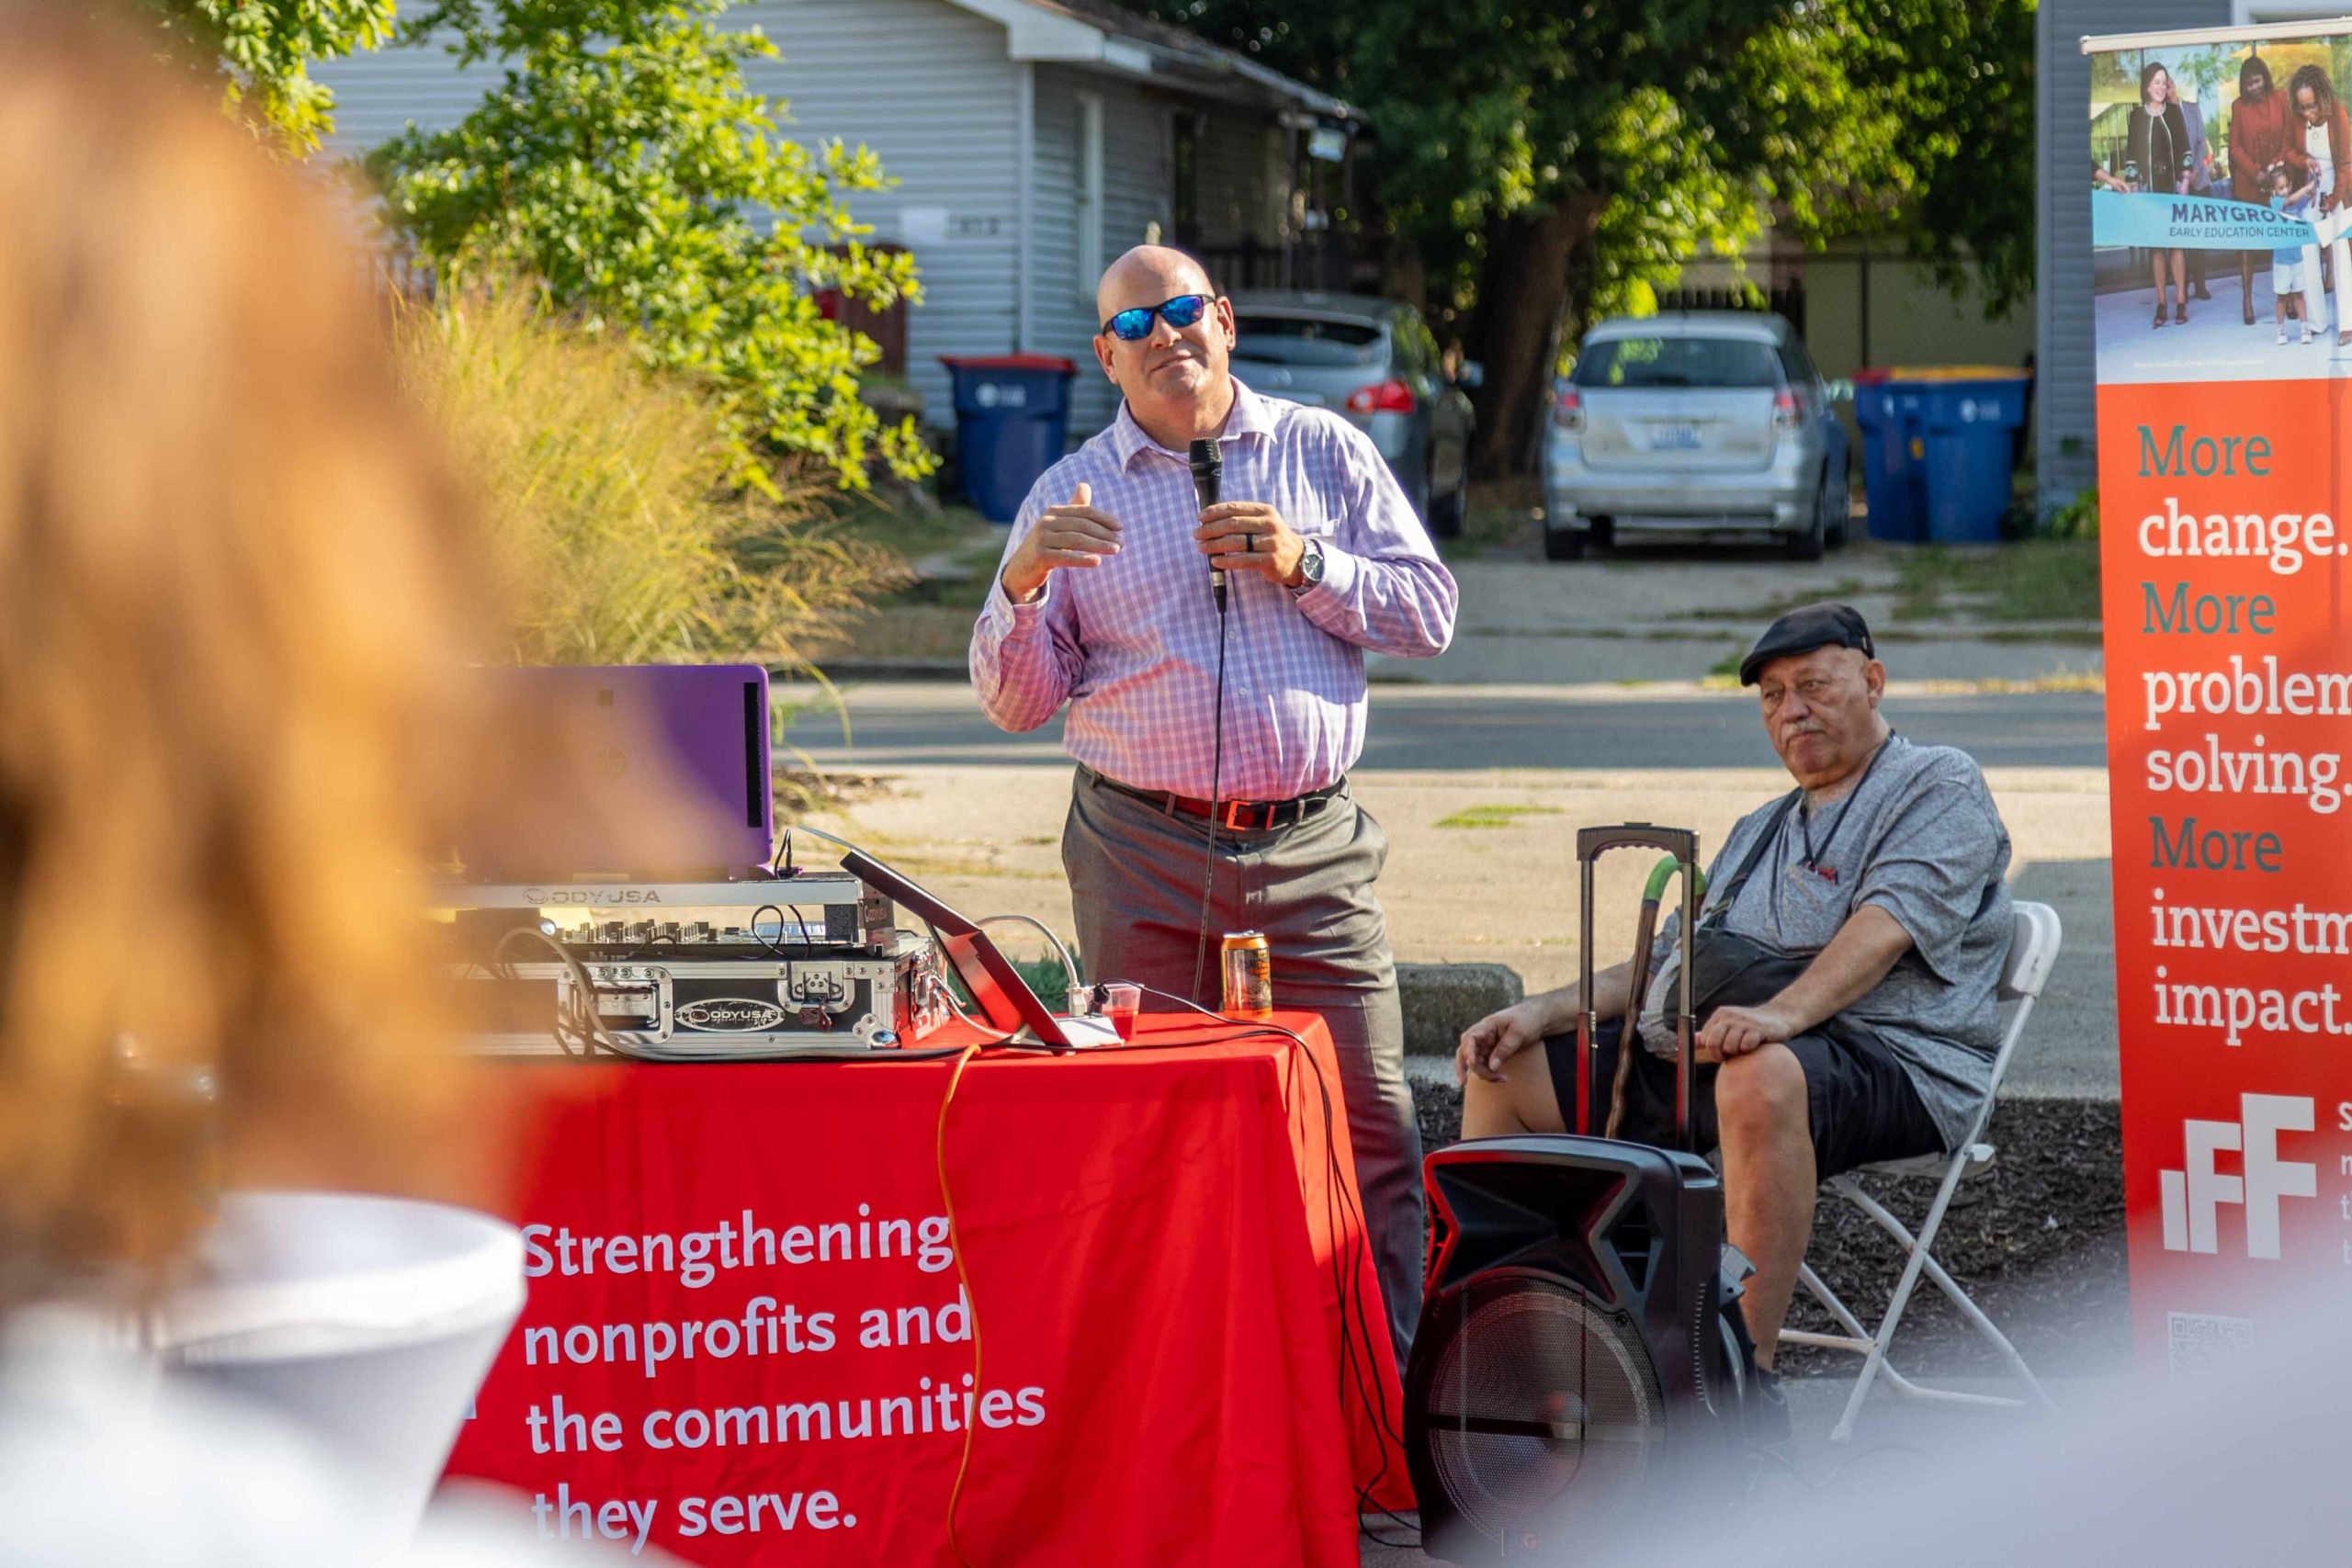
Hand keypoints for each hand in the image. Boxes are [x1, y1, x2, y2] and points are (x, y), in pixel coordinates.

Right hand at [1001, 482, 1121, 600]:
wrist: (1021, 568)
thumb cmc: (1047, 545)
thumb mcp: (1059, 525)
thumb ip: (1074, 508)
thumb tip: (1085, 485)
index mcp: (1054, 511)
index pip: (1084, 512)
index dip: (1104, 518)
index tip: (1121, 527)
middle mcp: (1046, 522)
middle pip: (1082, 526)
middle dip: (1104, 534)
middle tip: (1122, 543)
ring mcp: (1041, 539)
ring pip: (1075, 540)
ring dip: (1098, 545)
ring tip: (1116, 551)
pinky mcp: (1039, 556)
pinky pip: (1065, 557)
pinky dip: (1082, 559)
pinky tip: (1097, 561)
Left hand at [1193, 501, 1305, 586]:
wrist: (1297, 558)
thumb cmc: (1271, 539)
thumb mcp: (1262, 522)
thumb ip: (1242, 518)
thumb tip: (1209, 519)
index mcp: (1265, 511)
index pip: (1235, 508)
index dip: (1214, 512)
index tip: (1200, 517)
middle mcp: (1269, 524)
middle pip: (1233, 525)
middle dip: (1211, 529)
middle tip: (1197, 534)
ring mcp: (1271, 542)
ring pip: (1236, 542)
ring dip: (1215, 545)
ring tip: (1201, 547)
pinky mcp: (1270, 560)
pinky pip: (1243, 560)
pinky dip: (1227, 561)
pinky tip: (1215, 561)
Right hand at [1456, 1000, 1548, 1085]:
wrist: (1539, 1019)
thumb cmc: (1528, 1019)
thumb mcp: (1519, 1032)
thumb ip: (1505, 1048)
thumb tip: (1491, 1066)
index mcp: (1486, 1026)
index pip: (1469, 1037)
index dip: (1468, 1051)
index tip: (1472, 1063)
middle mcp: (1483, 1036)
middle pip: (1465, 1052)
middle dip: (1462, 1067)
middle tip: (1464, 1083)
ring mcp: (1487, 1045)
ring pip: (1475, 1062)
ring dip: (1483, 1073)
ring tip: (1503, 1079)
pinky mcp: (1493, 1053)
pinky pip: (1485, 1065)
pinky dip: (1490, 1073)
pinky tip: (1500, 1078)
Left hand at [1695, 1002, 1800, 1061]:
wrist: (1779, 1018)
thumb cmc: (1749, 1027)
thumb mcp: (1728, 1027)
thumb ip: (1709, 1034)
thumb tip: (1688, 1042)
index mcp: (1720, 1015)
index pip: (1706, 1040)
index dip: (1714, 1051)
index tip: (1723, 1053)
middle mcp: (1730, 1016)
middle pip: (1714, 1043)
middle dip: (1722, 1054)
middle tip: (1733, 1054)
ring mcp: (1744, 1021)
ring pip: (1730, 1047)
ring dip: (1738, 1052)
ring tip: (1745, 1046)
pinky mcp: (1758, 1028)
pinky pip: (1746, 1046)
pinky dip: (1750, 1049)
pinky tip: (1756, 1044)